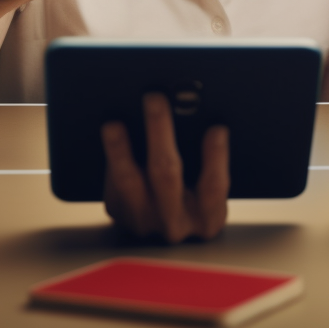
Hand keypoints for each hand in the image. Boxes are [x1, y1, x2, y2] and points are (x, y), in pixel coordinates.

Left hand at [102, 93, 229, 242]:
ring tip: (114, 122)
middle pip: (167, 175)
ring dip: (121, 148)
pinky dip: (112, 156)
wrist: (165, 230)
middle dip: (159, 132)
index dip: (215, 157)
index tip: (217, 128)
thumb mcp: (212, 189)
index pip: (213, 187)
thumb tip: (204, 117)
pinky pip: (113, 184)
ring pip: (129, 182)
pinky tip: (111, 132)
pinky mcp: (119, 214)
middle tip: (154, 98)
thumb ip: (211, 160)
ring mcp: (145, 222)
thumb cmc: (198, 197)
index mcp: (208, 217)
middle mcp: (176, 224)